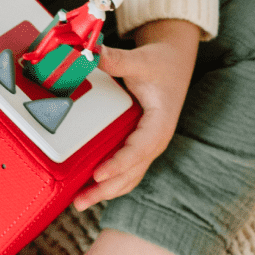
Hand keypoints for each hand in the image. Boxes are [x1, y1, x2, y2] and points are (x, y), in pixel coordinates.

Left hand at [73, 19, 200, 210]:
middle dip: (107, 189)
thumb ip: (117, 59)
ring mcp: (147, 144)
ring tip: (80, 202)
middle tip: (80, 201)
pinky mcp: (138, 144)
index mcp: (160, 123)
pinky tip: (90, 186)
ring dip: (107, 191)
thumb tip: (91, 52)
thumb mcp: (141, 60)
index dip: (119, 164)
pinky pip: (125, 168)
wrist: (174, 62)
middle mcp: (154, 139)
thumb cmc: (161, 63)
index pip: (139, 149)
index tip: (99, 174)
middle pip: (132, 172)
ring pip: (129, 176)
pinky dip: (110, 180)